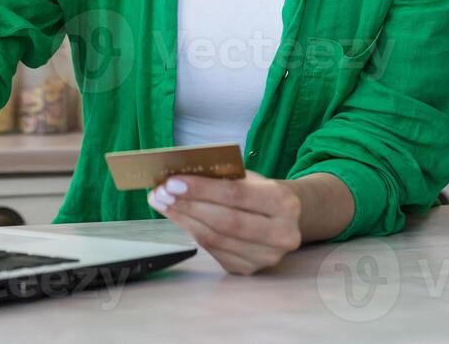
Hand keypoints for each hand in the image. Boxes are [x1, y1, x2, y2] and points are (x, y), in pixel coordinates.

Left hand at [148, 170, 301, 274]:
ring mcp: (265, 257)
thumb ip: (223, 179)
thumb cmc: (260, 193)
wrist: (287, 219)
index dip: (202, 189)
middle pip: (224, 221)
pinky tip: (178, 218)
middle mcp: (281, 234)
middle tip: (161, 193)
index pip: (236, 195)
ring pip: (215, 239)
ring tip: (162, 203)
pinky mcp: (249, 269)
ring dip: (183, 219)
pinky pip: (212, 251)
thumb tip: (178, 179)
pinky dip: (191, 232)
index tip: (172, 182)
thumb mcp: (251, 179)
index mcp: (284, 203)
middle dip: (188, 206)